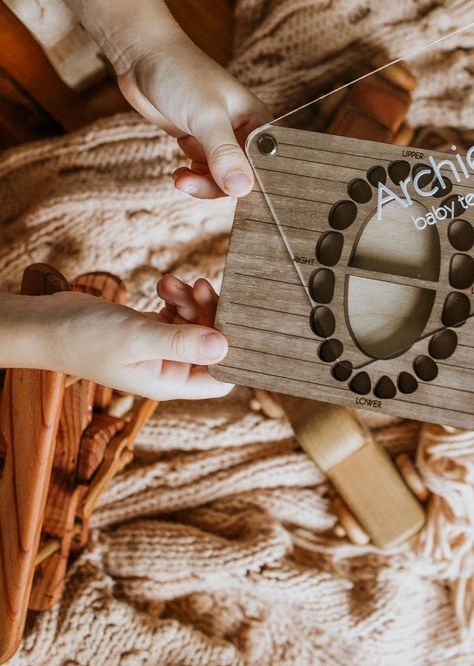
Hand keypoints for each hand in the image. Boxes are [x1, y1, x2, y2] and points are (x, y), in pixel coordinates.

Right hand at [15, 275, 234, 400]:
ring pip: (197, 323)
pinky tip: (163, 284)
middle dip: (210, 313)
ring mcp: (162, 349)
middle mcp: (171, 368)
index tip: (232, 317)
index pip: (222, 377)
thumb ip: (181, 341)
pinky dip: (176, 297)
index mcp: (171, 381)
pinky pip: (179, 313)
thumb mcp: (137, 338)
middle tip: (200, 286)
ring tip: (171, 284)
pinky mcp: (153, 330)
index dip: (234, 352)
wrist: (46, 324)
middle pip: (213, 344)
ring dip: (191, 300)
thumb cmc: (85, 338)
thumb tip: (224, 346)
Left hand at [116, 30, 271, 198]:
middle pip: (243, 178)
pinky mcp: (201, 143)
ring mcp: (222, 140)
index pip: (265, 167)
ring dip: (201, 184)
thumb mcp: (206, 116)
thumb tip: (240, 188)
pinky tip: (179, 173)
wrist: (143, 56)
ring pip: (221, 179)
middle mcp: (245, 134)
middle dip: (217, 186)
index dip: (250, 184)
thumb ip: (225, 154)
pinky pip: (205, 173)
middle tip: (192, 184)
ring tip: (181, 178)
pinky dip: (192, 177)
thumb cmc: (182, 74)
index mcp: (259, 124)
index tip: (227, 192)